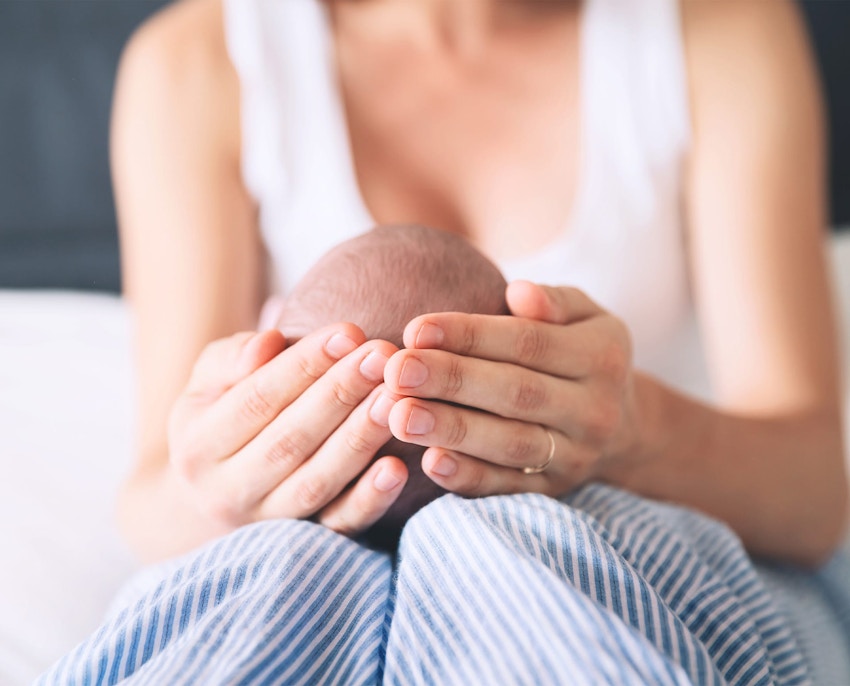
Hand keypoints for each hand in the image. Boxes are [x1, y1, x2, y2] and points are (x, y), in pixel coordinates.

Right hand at [167, 325, 408, 536]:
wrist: (210, 498)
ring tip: (395, 398)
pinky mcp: (304, 545)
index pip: (258, 399)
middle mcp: (226, 492)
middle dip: (340, 394)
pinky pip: (338, 527)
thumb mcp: (207, 383)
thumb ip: (231, 358)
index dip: (305, 365)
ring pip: (317, 481)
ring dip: (360, 438)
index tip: (349, 333)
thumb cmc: (220, 418)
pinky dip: (369, 500)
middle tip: (383, 357)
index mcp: (196, 446)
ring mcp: (266, 524)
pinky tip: (398, 468)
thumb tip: (268, 343)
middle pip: (291, 439)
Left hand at [381, 281, 638, 497]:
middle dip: (452, 381)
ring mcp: (575, 456)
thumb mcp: (586, 316)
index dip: (470, 335)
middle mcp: (594, 410)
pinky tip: (429, 463)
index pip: (528, 342)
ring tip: (399, 415)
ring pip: (510, 444)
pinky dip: (470, 477)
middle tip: (396, 371)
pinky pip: (510, 487)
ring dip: (452, 430)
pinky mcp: (553, 490)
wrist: (625, 429)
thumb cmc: (582, 353)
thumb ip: (554, 300)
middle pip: (516, 393)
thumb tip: (519, 293)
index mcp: (601, 356)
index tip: (415, 329)